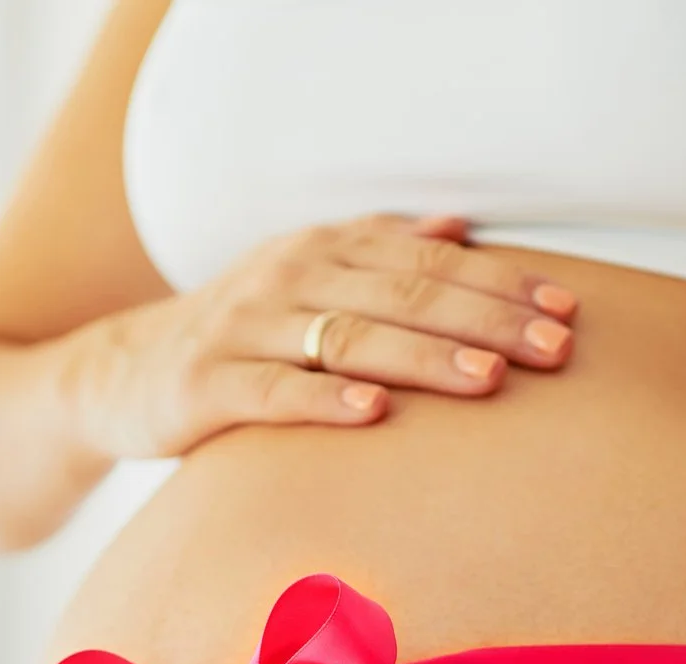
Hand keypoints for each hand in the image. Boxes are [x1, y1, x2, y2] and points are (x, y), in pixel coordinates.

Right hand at [67, 213, 577, 459]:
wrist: (120, 373)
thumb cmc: (237, 335)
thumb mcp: (306, 280)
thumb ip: (378, 252)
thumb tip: (460, 227)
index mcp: (323, 249)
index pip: (428, 261)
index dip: (500, 283)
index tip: (565, 310)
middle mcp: (288, 276)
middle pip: (402, 294)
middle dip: (485, 321)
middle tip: (552, 349)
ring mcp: (245, 329)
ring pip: (350, 338)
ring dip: (424, 358)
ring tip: (488, 379)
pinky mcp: (208, 386)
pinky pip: (275, 393)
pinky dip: (326, 401)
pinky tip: (375, 414)